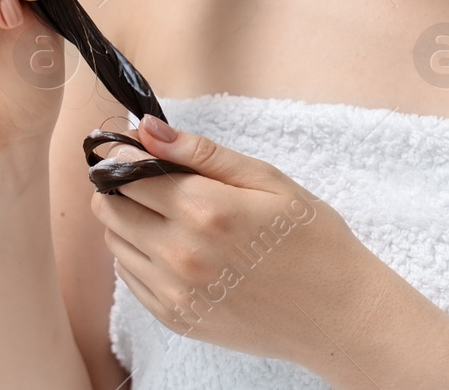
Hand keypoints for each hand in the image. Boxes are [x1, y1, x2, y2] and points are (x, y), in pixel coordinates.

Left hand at [89, 115, 383, 368]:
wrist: (337, 314)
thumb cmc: (311, 239)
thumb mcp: (266, 179)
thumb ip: (200, 152)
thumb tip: (146, 129)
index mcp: (206, 210)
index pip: (129, 173)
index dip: (125, 157)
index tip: (135, 150)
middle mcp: (181, 254)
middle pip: (111, 209)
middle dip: (120, 187)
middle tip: (151, 181)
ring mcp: (176, 293)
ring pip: (116, 244)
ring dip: (128, 222)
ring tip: (169, 215)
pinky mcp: (177, 320)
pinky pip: (131, 279)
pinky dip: (139, 257)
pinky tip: (175, 248)